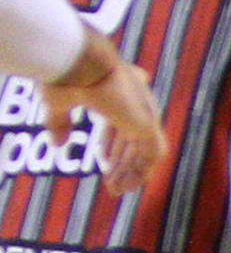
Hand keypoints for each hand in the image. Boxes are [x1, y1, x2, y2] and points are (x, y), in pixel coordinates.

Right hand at [40, 27, 168, 194]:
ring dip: (131, 170)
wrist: (81, 62)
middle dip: (121, 160)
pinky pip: (152, 154)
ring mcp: (144, 111)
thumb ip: (60, 123)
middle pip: (133, 136)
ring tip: (116, 189)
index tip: (100, 156)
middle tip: (110, 180)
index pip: (122, 120)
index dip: (112, 141)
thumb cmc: (67, 75)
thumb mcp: (59, 103)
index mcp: (119, 90)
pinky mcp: (146, 124)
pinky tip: (125, 186)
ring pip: (144, 148)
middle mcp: (137, 99)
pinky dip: (140, 171)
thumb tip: (57, 144)